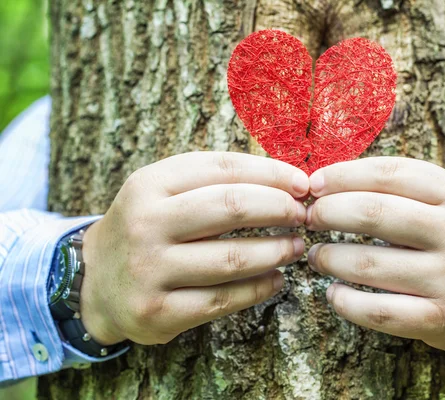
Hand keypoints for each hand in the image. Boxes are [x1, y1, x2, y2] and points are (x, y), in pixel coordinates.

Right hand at [80, 152, 308, 345]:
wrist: (94, 281)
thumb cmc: (146, 227)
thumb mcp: (163, 190)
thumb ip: (214, 180)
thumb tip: (286, 180)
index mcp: (150, 184)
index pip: (224, 168)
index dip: (272, 174)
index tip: (303, 184)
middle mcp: (146, 224)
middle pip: (232, 208)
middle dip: (280, 208)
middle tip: (303, 215)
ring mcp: (149, 270)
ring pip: (232, 258)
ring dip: (276, 251)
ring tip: (295, 247)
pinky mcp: (157, 312)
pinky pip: (223, 300)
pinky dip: (258, 290)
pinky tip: (275, 280)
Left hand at [306, 157, 444, 374]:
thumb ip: (404, 187)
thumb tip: (332, 180)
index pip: (389, 173)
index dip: (342, 175)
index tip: (314, 184)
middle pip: (373, 214)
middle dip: (327, 213)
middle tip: (309, 218)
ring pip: (366, 264)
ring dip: (328, 258)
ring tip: (316, 255)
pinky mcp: (439, 318)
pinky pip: (376, 311)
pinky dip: (344, 302)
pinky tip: (333, 293)